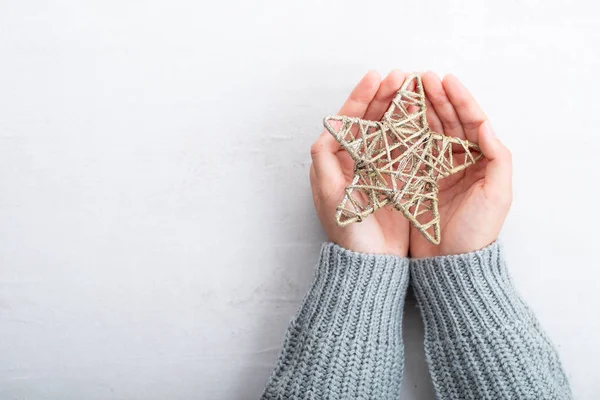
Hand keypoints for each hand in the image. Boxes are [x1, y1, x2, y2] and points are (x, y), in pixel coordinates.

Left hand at [310, 70, 410, 256]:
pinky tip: (422, 115)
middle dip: (382, 97)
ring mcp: (375, 169)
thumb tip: (325, 132)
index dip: (360, 98)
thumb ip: (325, 163)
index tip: (375, 78)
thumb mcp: (332, 197)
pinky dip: (411, 130)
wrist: (372, 262)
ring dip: (398, 108)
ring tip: (412, 88)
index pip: (347, 122)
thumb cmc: (349, 233)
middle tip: (401, 76)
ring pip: (386, 130)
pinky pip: (402, 148)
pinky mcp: (394, 180)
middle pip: (368, 121)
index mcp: (334, 163)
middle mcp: (353, 162)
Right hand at [409, 72, 512, 257]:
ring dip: (419, 110)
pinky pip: (410, 150)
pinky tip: (395, 118)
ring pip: (428, 131)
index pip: (471, 121)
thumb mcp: (498, 194)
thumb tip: (486, 124)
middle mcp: (459, 161)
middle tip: (421, 77)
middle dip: (436, 98)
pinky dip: (403, 133)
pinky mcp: (416, 180)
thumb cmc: (477, 231)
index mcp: (481, 160)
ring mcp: (436, 169)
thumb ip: (498, 157)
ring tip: (407, 89)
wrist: (450, 262)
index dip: (459, 99)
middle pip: (448, 121)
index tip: (445, 80)